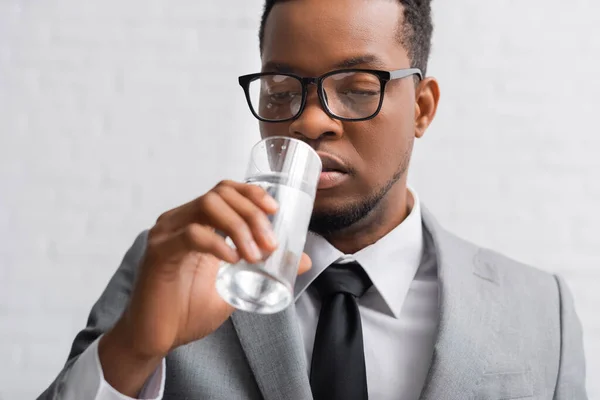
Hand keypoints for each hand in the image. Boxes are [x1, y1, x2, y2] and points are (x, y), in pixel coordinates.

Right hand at [98, 180, 311, 395]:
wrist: (156, 339)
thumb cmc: (189, 310)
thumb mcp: (236, 286)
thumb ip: (264, 270)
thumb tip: (303, 260)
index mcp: (197, 222)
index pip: (224, 189)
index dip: (251, 193)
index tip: (274, 210)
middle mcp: (179, 220)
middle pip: (220, 194)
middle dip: (252, 214)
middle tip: (269, 244)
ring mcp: (166, 234)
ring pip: (207, 206)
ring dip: (239, 226)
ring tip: (254, 254)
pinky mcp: (158, 253)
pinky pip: (191, 235)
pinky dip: (218, 244)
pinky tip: (232, 261)